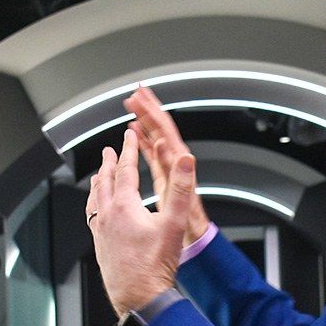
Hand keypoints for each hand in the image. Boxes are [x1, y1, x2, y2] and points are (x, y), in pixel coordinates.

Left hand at [86, 128, 195, 316]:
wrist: (139, 297)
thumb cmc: (155, 266)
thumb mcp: (174, 224)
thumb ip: (180, 189)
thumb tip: (185, 161)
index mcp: (125, 207)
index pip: (125, 170)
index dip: (127, 150)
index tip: (127, 137)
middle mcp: (108, 216)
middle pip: (105, 181)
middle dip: (108, 163)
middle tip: (109, 150)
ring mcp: (100, 232)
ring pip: (95, 198)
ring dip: (98, 182)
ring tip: (98, 175)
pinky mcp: (100, 246)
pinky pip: (92, 216)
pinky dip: (94, 204)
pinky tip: (98, 211)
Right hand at [125, 86, 210, 243]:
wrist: (193, 233)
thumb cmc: (188, 219)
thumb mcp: (179, 194)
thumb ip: (173, 170)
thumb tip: (167, 146)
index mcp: (178, 161)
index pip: (163, 128)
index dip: (151, 110)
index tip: (140, 96)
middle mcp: (175, 159)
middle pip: (160, 126)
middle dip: (148, 108)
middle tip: (135, 92)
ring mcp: (170, 165)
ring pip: (155, 135)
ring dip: (144, 120)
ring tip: (133, 106)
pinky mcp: (165, 173)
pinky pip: (151, 150)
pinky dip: (142, 139)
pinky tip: (134, 133)